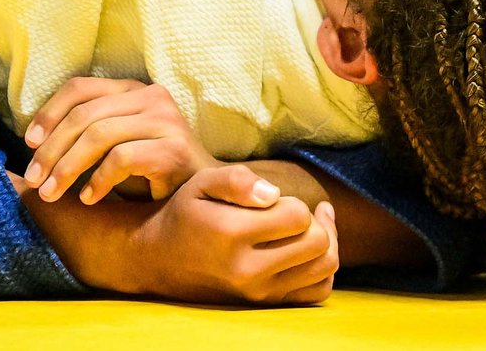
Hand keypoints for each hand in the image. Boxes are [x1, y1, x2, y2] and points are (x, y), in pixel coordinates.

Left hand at [23, 77, 216, 203]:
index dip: (49, 113)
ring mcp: (166, 121)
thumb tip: (34, 145)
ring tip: (52, 193)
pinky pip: (122, 158)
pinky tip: (88, 198)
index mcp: (133, 89)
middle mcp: (152, 97)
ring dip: (67, 168)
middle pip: (85, 115)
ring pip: (99, 135)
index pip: (80, 87)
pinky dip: (98, 180)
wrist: (205, 193)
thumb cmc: (152, 170)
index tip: (28, 143)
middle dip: (51, 149)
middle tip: (34, 180)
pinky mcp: (174, 149)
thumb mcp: (116, 144)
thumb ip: (86, 135)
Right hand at [133, 165, 339, 304]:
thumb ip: (237, 180)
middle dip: (316, 221)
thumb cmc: (186, 213)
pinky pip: (316, 292)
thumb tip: (275, 194)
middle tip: (300, 211)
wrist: (159, 260)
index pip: (298, 217)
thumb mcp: (201, 183)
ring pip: (324, 267)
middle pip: (317, 243)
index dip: (295, 202)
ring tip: (310, 227)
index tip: (278, 200)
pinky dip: (321, 270)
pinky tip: (308, 252)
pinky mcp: (265, 305)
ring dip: (325, 243)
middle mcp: (247, 270)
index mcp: (231, 234)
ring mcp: (258, 293)